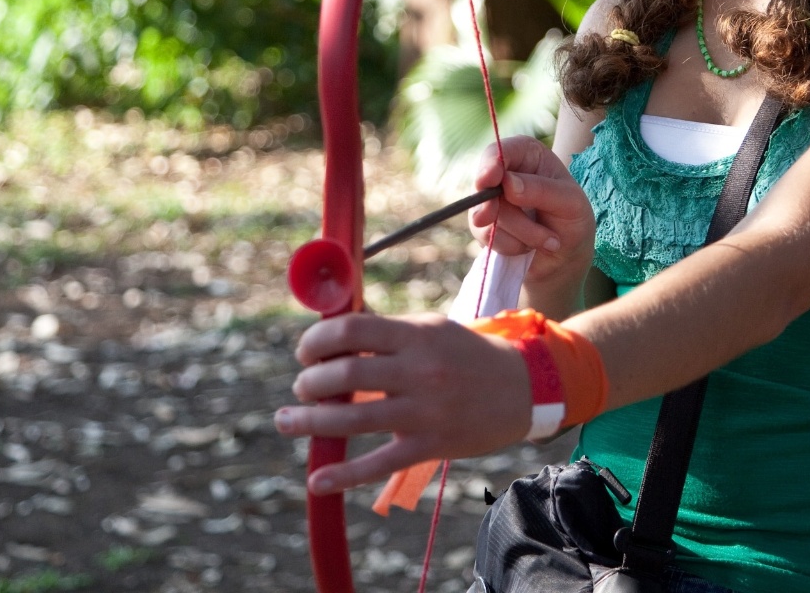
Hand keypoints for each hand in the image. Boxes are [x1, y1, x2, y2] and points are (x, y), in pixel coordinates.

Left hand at [275, 313, 529, 492]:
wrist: (522, 388)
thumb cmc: (466, 354)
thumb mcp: (431, 329)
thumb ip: (385, 331)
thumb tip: (332, 330)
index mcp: (416, 334)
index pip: (351, 330)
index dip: (317, 341)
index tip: (306, 352)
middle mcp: (419, 370)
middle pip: (346, 374)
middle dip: (311, 382)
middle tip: (302, 387)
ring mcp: (425, 410)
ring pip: (353, 418)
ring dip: (310, 421)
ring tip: (287, 420)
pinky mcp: (430, 445)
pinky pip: (378, 464)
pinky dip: (343, 476)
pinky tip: (317, 481)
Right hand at [469, 135, 595, 298]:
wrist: (567, 257)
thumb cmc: (573, 220)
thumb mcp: (570, 202)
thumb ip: (541, 190)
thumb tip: (507, 183)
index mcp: (527, 155)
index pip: (500, 150)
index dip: (491, 162)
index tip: (491, 178)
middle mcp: (504, 174)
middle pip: (487, 185)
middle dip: (511, 213)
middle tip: (527, 224)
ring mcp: (491, 200)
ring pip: (486, 214)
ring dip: (521, 233)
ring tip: (548, 239)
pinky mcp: (484, 226)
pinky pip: (486, 236)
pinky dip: (511, 246)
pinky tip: (528, 247)